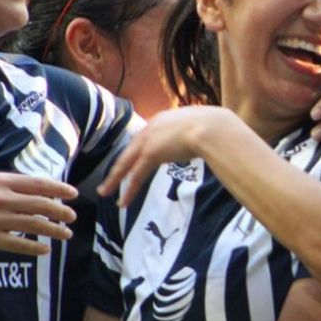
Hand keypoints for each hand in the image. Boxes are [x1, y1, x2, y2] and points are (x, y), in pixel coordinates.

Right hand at [0, 173, 77, 256]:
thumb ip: (2, 183)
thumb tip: (28, 187)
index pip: (36, 184)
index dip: (58, 189)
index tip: (73, 194)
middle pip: (39, 204)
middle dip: (60, 211)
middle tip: (73, 217)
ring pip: (32, 225)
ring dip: (53, 230)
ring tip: (66, 234)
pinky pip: (16, 245)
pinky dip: (34, 248)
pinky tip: (45, 250)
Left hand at [98, 105, 236, 206]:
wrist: (212, 128)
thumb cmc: (215, 127)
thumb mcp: (202, 125)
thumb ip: (196, 131)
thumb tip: (206, 138)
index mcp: (164, 118)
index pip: (145, 136)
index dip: (138, 149)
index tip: (132, 159)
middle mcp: (152, 127)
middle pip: (130, 150)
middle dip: (119, 166)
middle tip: (108, 179)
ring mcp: (149, 140)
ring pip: (126, 163)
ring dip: (114, 179)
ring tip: (105, 192)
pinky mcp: (150, 154)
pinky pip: (135, 175)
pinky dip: (128, 189)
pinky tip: (123, 202)